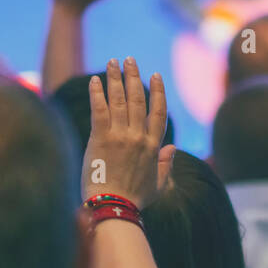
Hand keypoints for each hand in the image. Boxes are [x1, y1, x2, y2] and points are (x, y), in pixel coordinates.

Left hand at [82, 57, 167, 207]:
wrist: (114, 208)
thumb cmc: (135, 200)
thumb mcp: (158, 184)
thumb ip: (166, 164)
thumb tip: (173, 148)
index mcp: (154, 146)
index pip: (158, 111)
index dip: (157, 91)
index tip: (155, 75)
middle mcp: (139, 137)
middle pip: (138, 99)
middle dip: (134, 76)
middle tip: (129, 59)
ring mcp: (120, 136)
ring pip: (119, 100)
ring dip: (115, 78)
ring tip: (112, 62)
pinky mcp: (100, 139)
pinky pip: (99, 110)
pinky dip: (97, 93)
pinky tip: (95, 80)